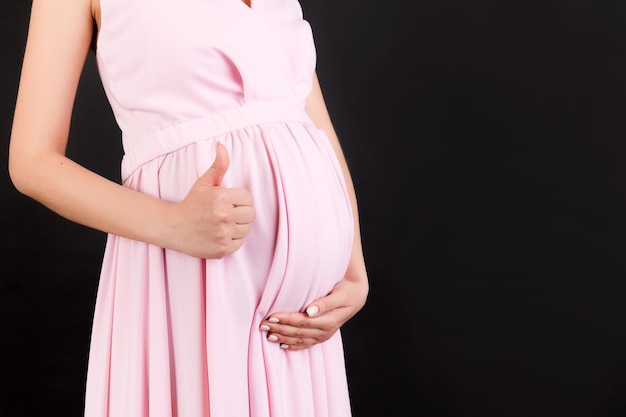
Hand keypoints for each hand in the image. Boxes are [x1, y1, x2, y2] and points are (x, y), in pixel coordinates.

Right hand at [168, 142, 254, 258]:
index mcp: (222, 198)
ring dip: (237, 226)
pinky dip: (232, 240)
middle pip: (250, 214)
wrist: (173, 227)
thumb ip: (218, 165)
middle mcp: (224, 217)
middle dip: (240, 212)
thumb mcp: (204, 183)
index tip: (227, 201)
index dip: (239, 199)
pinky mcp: (222, 249)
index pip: (249, 198)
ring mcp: (223, 234)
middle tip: (226, 212)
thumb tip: (222, 145)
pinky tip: (219, 234)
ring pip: (246, 229)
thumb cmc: (191, 203)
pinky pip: (239, 243)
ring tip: (222, 223)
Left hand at [259, 277, 367, 350]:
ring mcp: (323, 336)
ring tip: (268, 335)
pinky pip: (305, 344)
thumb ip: (325, 303)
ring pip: (299, 340)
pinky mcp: (321, 337)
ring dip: (282, 338)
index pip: (302, 322)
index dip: (286, 320)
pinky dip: (293, 345)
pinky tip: (282, 345)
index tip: (271, 316)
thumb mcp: (339, 295)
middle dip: (279, 329)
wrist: (356, 297)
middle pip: (298, 332)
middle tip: (263, 325)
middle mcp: (325, 331)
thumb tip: (310, 311)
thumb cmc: (346, 291)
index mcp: (328, 320)